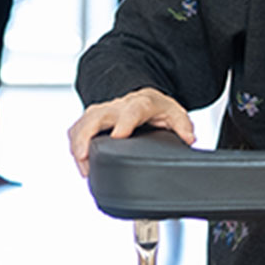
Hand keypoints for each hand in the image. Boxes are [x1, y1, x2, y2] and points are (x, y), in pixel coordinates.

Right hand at [67, 87, 193, 177]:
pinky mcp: (90, 120)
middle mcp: (117, 106)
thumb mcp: (175, 113)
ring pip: (81, 124)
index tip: (119, 136)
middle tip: (83, 156)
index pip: (131, 111)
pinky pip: (76, 130)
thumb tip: (189, 139)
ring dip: (77, 144)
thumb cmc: (155, 107)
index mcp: (141, 104)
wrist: (140, 97)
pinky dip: (74, 145)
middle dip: (86, 135)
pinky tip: (81, 162)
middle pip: (96, 116)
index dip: (124, 123)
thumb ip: (183, 125)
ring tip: (84, 167)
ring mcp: (101, 112)